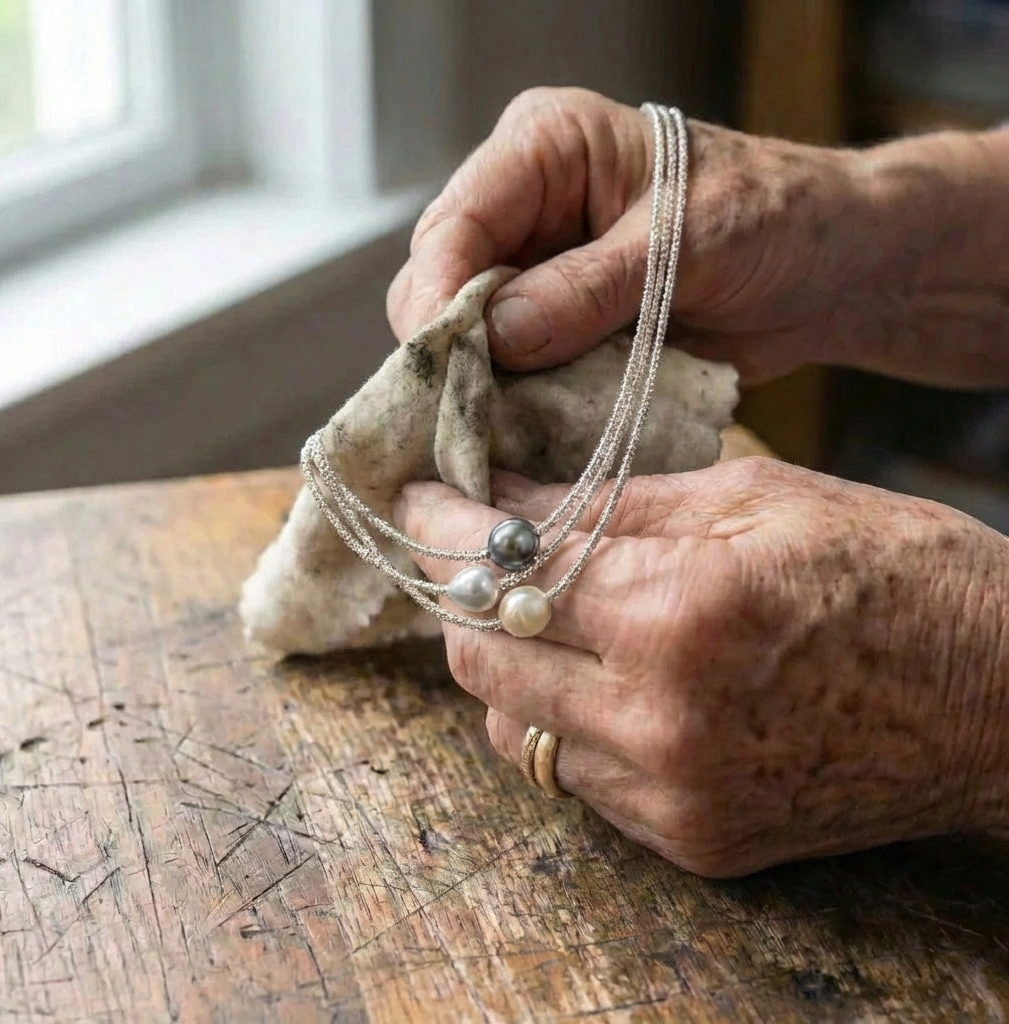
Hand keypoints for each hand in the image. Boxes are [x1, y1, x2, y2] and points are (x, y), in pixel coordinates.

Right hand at [387, 87, 876, 384]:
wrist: (824, 270)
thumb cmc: (770, 217)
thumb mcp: (684, 242)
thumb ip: (589, 288)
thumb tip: (498, 336)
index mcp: (546, 150)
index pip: (455, 222)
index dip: (437, 295)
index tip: (440, 363)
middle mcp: (526, 211)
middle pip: (442, 285)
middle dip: (451, 351)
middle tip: (467, 414)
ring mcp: (537, 276)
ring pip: (468, 339)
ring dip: (485, 388)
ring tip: (504, 428)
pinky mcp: (558, 330)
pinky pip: (514, 375)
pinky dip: (520, 407)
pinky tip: (532, 431)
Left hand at [394, 458, 1008, 876]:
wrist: (1002, 699)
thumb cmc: (894, 570)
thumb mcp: (752, 497)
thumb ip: (612, 503)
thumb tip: (503, 497)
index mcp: (681, 613)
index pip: (504, 571)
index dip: (441, 529)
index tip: (416, 499)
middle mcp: (660, 720)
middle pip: (481, 659)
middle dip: (459, 594)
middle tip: (467, 548)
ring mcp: (673, 795)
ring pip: (514, 726)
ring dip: (504, 661)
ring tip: (537, 610)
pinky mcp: (691, 839)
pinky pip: (573, 775)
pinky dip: (559, 717)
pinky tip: (593, 673)